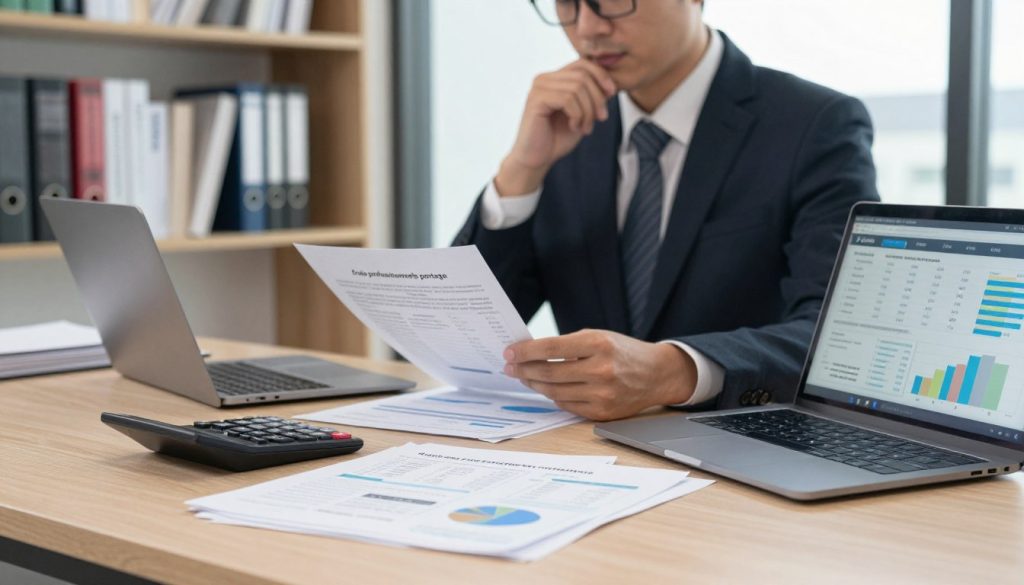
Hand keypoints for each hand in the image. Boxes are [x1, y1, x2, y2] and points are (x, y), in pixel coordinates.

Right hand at [495, 60, 617, 196]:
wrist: (537, 159)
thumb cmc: (557, 138)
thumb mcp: (581, 114)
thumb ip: (591, 96)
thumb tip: (611, 83)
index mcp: (554, 78)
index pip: (582, 63)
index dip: (601, 75)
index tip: (612, 94)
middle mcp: (544, 79)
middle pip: (583, 75)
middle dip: (598, 97)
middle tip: (601, 118)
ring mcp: (539, 88)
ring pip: (577, 87)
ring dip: (588, 110)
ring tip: (586, 128)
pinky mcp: (536, 100)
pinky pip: (567, 99)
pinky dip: (578, 115)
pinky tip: (574, 127)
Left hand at [503, 329, 696, 420]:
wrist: (657, 374)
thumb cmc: (623, 352)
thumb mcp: (599, 337)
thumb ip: (567, 345)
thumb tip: (530, 354)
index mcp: (599, 344)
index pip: (551, 348)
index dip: (525, 351)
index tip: (509, 352)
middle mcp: (601, 370)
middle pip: (549, 372)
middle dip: (523, 369)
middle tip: (509, 366)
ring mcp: (603, 395)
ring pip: (554, 392)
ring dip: (534, 384)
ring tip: (524, 376)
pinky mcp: (602, 413)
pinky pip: (567, 405)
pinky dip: (553, 396)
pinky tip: (545, 388)